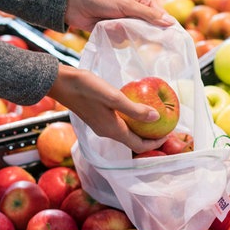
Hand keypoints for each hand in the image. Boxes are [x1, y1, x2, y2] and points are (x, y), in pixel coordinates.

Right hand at [47, 65, 167, 152]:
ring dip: (141, 129)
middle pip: (134, 142)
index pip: (139, 145)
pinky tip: (135, 108)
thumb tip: (157, 118)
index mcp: (113, 130)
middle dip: (151, 137)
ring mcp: (101, 126)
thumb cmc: (87, 88)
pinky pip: (119, 125)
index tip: (169, 134)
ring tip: (154, 118)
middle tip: (164, 126)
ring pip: (126, 134)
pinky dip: (131, 122)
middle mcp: (108, 132)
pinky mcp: (97, 118)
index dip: (156, 143)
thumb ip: (135, 110)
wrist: (61, 83)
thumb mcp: (113, 97)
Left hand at [64, 0, 174, 30]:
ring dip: (128, 36)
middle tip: (147, 43)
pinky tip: (109, 33)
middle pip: (150, 28)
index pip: (160, 15)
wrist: (75, 6)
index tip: (172, 41)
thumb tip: (170, 23)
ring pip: (137, 37)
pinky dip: (118, 39)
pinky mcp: (116, 32)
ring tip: (117, 29)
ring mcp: (126, 23)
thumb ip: (148, 15)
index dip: (166, 27)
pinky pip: (124, 41)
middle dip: (145, 35)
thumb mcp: (126, 5)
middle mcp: (136, 11)